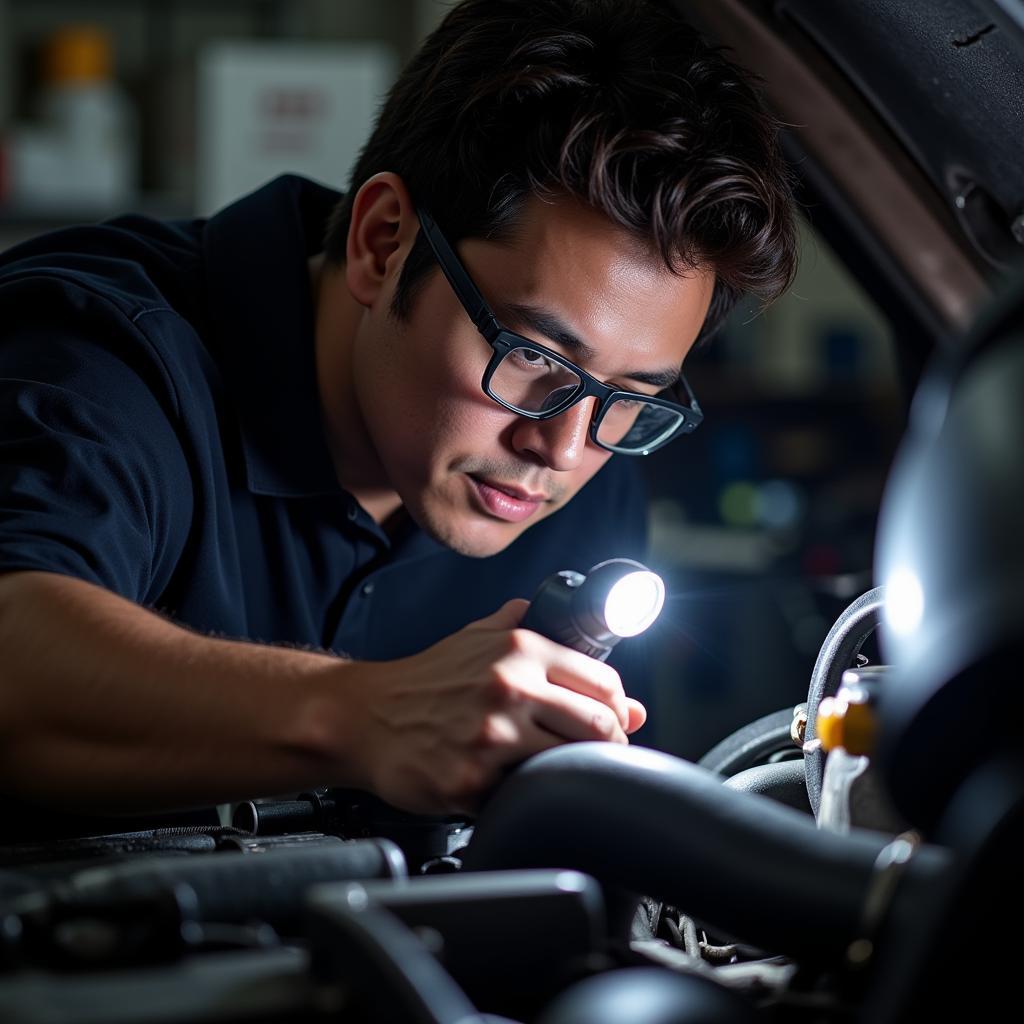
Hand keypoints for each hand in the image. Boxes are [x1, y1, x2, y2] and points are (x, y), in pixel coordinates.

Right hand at [344, 599, 646, 814]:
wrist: (365, 716)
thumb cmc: (427, 680)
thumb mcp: (479, 637)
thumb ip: (537, 631)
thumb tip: (588, 658)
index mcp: (519, 649)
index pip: (604, 682)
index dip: (619, 708)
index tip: (616, 722)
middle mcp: (509, 687)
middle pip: (600, 725)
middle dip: (610, 745)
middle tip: (600, 755)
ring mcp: (491, 736)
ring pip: (570, 762)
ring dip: (573, 771)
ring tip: (559, 771)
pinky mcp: (472, 780)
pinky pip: (524, 793)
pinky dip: (528, 793)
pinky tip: (516, 785)